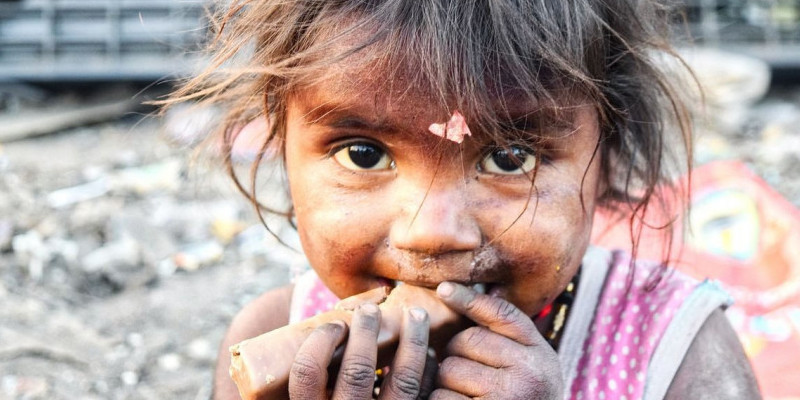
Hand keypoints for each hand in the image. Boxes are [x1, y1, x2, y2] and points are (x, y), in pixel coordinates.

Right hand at [288, 303, 437, 398]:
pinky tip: (428, 351)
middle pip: (358, 373)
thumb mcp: (307, 398)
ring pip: (403, 382)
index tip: (334, 324)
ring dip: (413, 342)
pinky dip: (428, 369)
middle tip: (370, 309)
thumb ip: (308, 376)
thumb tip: (306, 329)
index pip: (308, 373)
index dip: (320, 341)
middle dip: (367, 332)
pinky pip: (424, 395)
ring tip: (415, 315)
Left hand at [431, 282, 562, 399]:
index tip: (444, 289)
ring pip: (448, 370)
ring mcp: (506, 398)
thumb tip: (452, 291)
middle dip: (456, 355)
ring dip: (445, 382)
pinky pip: (441, 397)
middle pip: (465, 342)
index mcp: (540, 356)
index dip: (470, 299)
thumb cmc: (526, 398)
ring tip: (467, 395)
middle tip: (469, 374)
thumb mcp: (530, 364)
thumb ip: (506, 333)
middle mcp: (528, 375)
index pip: (500, 315)